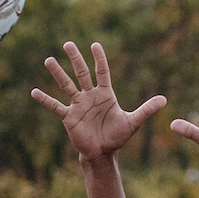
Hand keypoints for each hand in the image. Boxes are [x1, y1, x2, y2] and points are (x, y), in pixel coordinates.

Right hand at [31, 41, 165, 162]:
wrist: (103, 154)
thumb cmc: (117, 137)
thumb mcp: (133, 122)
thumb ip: (146, 109)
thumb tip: (164, 100)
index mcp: (105, 94)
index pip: (102, 72)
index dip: (99, 59)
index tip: (95, 45)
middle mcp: (90, 96)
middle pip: (82, 73)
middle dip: (76, 59)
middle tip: (68, 44)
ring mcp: (78, 105)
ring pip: (67, 85)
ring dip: (58, 73)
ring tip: (49, 60)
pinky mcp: (69, 117)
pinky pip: (55, 106)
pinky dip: (45, 100)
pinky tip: (34, 92)